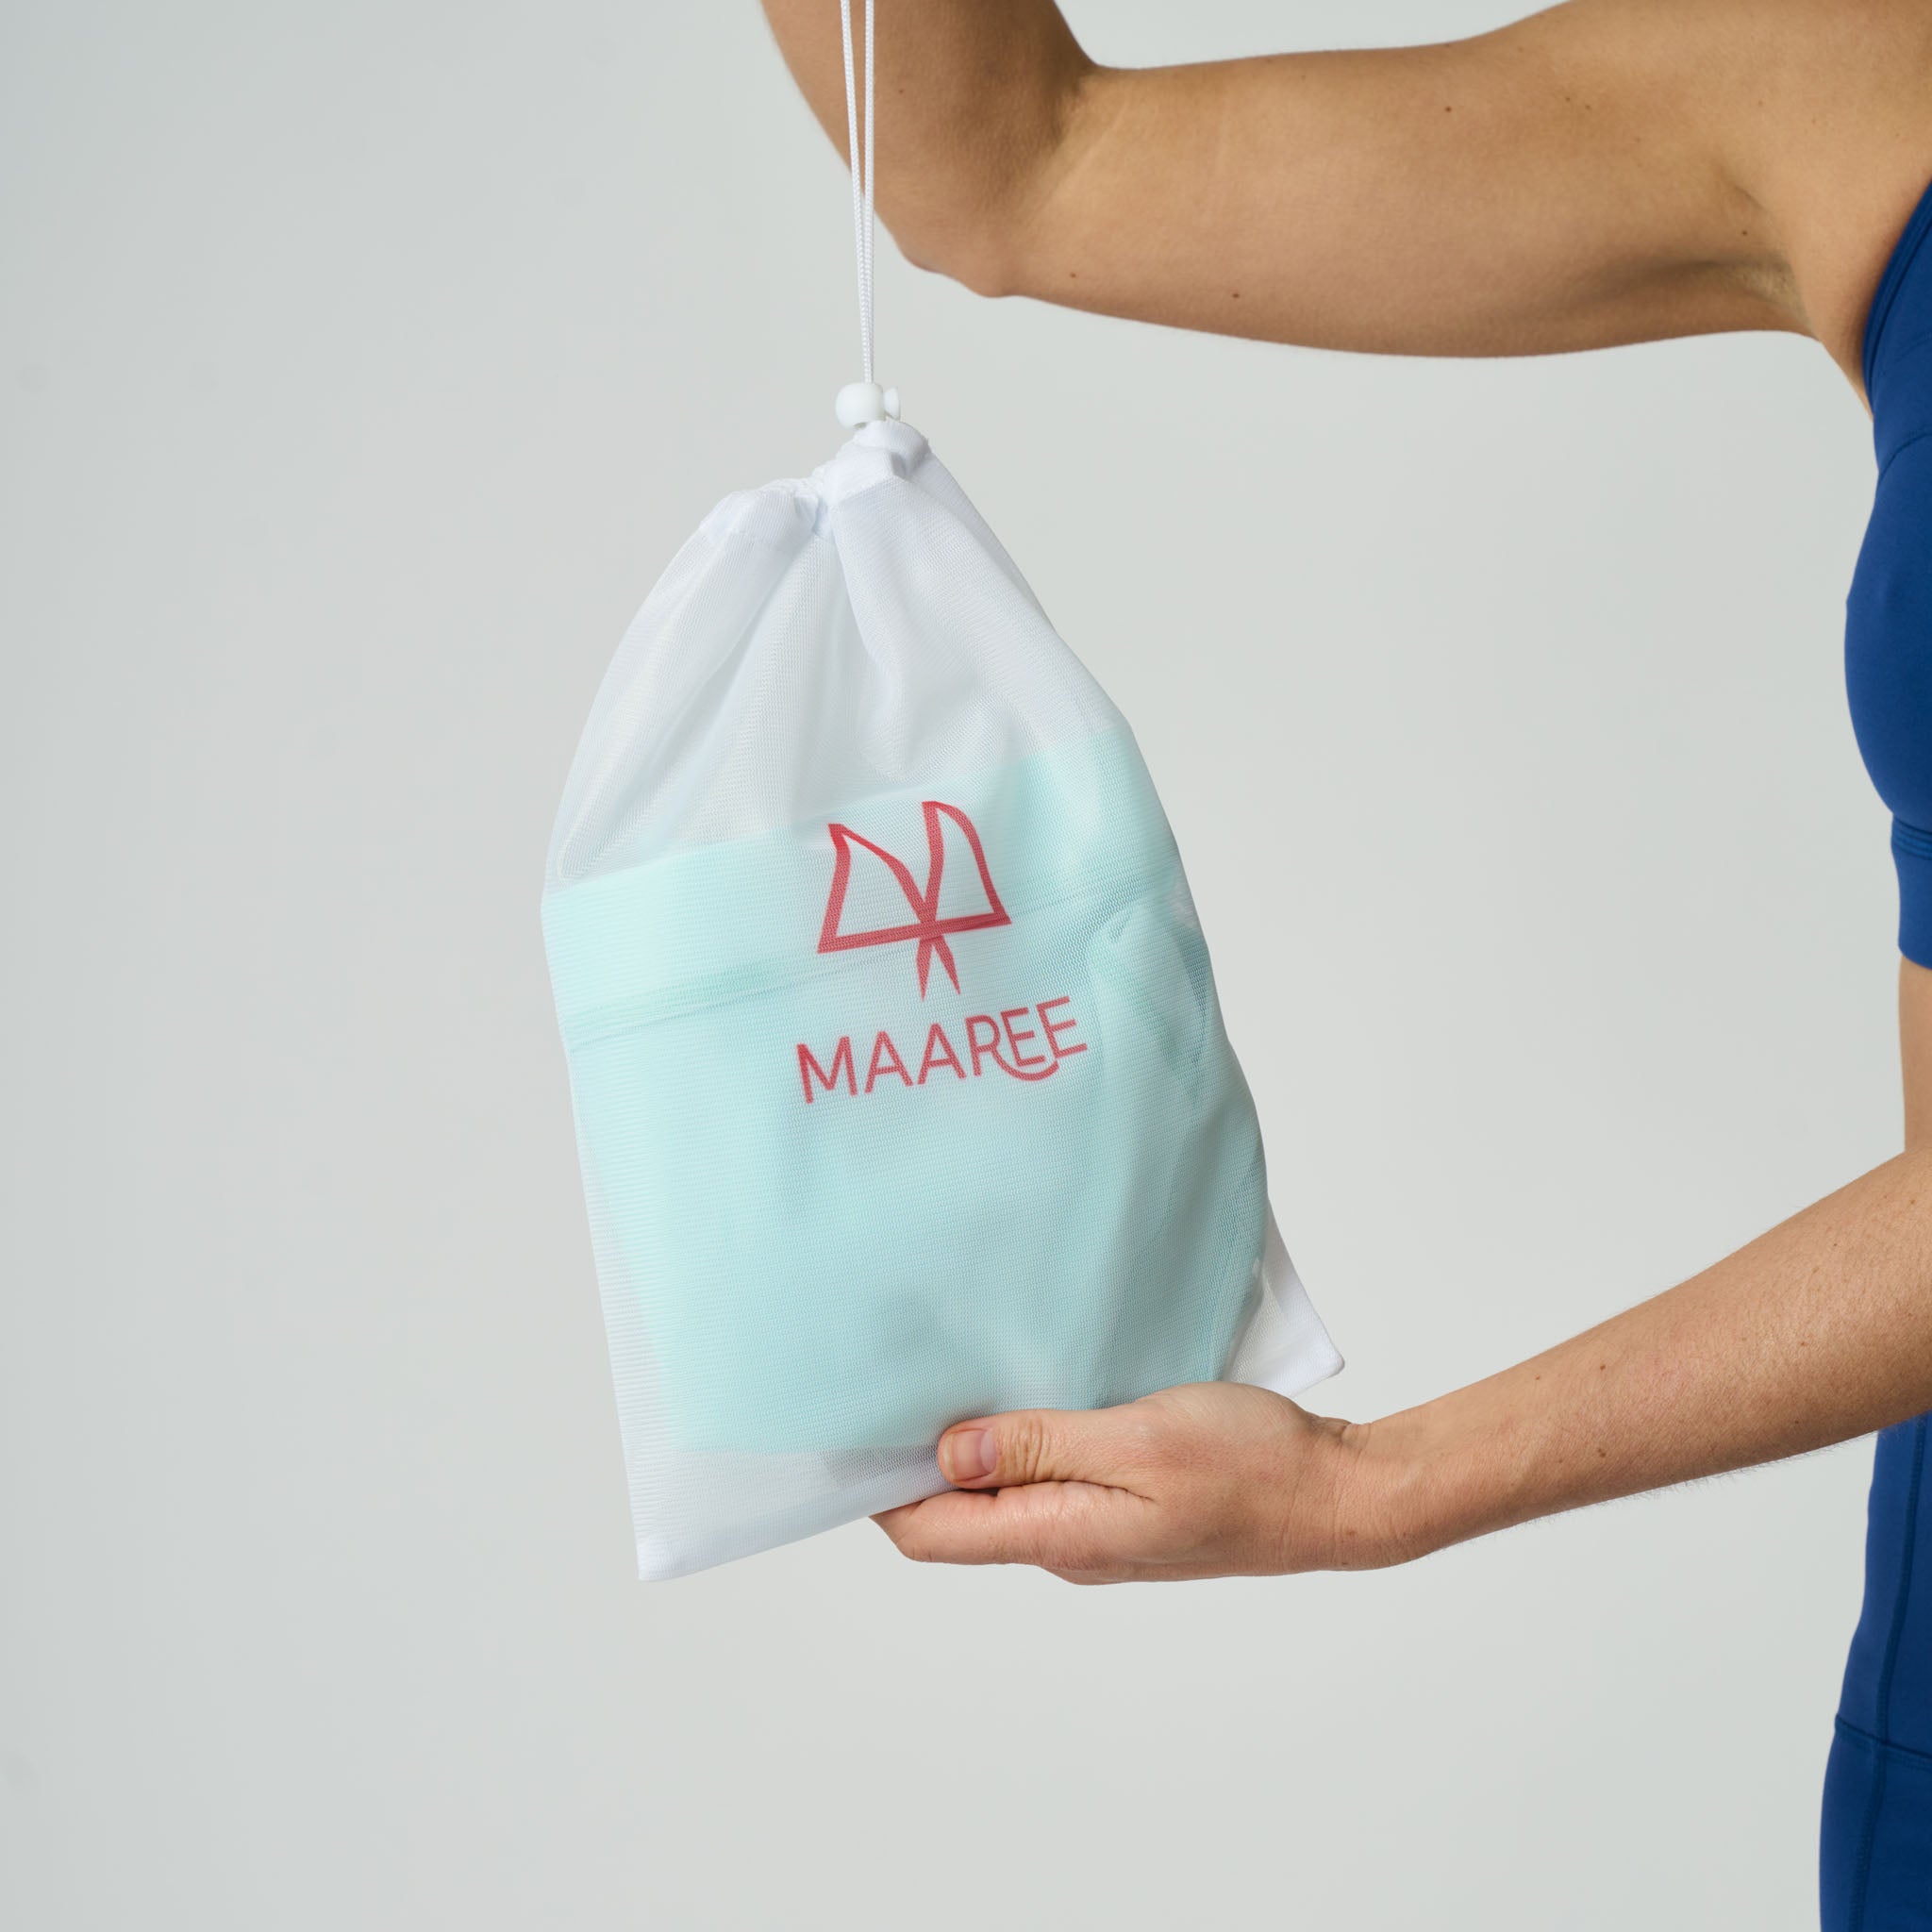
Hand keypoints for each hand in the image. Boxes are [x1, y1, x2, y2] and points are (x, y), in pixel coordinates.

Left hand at [874, 1381, 1405, 1582]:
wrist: (1338, 1492)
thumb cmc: (1250, 1465)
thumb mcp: (1138, 1438)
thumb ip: (1041, 1444)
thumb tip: (947, 1453)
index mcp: (1059, 1536)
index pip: (931, 1532)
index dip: (878, 1487)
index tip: (850, 1424)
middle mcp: (1065, 1543)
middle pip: (957, 1514)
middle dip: (916, 1458)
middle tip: (896, 1377)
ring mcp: (1096, 1528)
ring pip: (1003, 1492)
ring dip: (974, 1441)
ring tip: (956, 1370)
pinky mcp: (1125, 1505)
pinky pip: (1049, 1477)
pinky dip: (1025, 1437)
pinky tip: (1033, 1388)